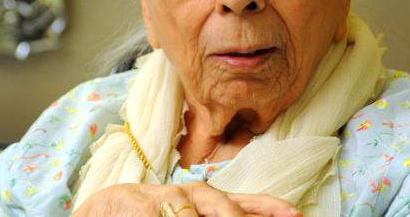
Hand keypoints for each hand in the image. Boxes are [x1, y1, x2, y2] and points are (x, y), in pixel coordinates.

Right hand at [70, 182, 301, 216]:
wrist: (111, 205)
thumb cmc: (160, 213)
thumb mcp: (194, 216)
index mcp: (211, 199)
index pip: (248, 201)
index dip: (272, 208)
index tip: (297, 215)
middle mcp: (196, 194)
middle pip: (225, 205)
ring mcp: (171, 198)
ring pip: (194, 214)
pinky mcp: (147, 205)